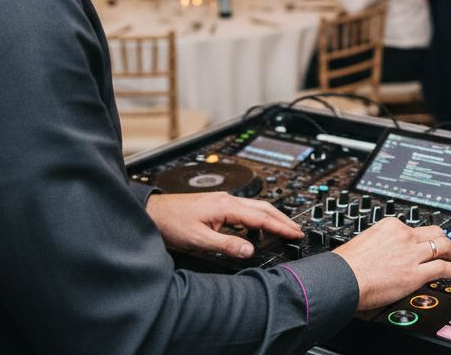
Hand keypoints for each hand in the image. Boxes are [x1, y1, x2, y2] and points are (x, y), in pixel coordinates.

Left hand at [145, 193, 302, 257]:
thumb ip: (226, 245)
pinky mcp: (217, 205)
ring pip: (255, 207)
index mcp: (226, 206)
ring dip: (272, 217)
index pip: (261, 217)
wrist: (153, 212)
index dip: (281, 227)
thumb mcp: (199, 239)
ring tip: (284, 229)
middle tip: (297, 231)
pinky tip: (257, 227)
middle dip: (283, 219)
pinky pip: (245, 209)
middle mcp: (227, 200)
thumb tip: (250, 250)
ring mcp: (223, 201)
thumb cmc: (171, 223)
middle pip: (264, 207)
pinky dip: (258, 217)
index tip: (295, 234)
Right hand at [334, 218, 450, 310]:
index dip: (425, 238)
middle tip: (450, 249)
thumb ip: (379, 244)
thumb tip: (383, 252)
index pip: (416, 228)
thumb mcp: (364, 242)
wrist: (342, 279)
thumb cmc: (345, 265)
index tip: (428, 243)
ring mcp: (412, 253)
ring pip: (444, 247)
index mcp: (391, 226)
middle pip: (435, 233)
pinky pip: (443, 268)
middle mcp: (404, 236)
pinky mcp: (416, 273)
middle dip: (446, 241)